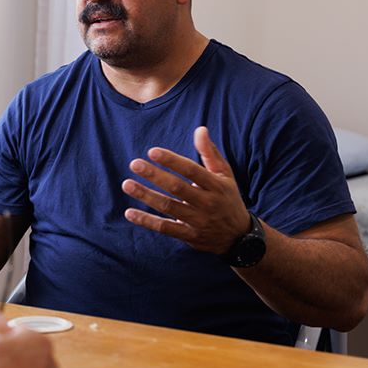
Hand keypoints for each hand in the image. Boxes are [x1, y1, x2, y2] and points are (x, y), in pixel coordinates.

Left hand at [121, 126, 250, 254]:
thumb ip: (210, 152)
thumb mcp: (225, 175)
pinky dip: (147, 221)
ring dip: (146, 196)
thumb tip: (200, 129)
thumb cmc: (227, 198)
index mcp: (216, 185)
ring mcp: (198, 221)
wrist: (239, 237)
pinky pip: (165, 228)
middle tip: (135, 164)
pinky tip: (129, 213)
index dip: (172, 161)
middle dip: (155, 175)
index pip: (192, 170)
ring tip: (127, 184)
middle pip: (177, 188)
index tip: (152, 151)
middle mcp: (207, 203)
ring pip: (168, 207)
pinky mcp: (189, 236)